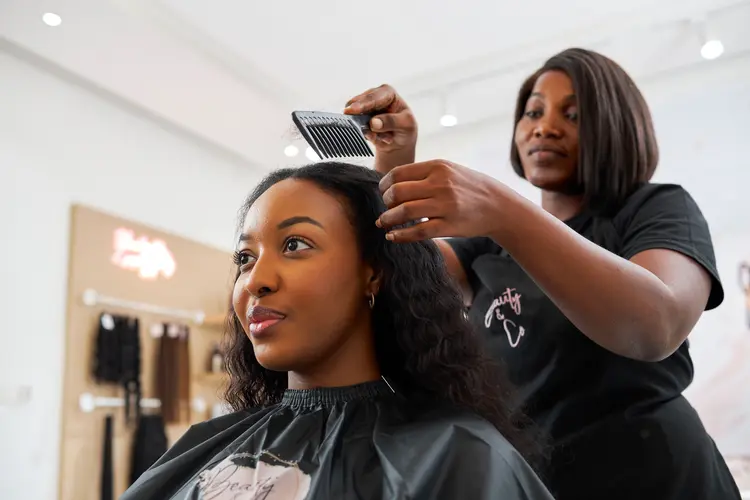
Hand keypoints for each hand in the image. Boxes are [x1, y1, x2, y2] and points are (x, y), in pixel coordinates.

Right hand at [344, 85, 417, 171]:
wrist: (400, 142)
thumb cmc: (406, 128)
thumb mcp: (406, 124)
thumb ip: (391, 122)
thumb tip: (373, 123)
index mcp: (388, 92)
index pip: (374, 97)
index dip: (363, 103)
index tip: (353, 110)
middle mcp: (374, 97)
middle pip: (359, 103)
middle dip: (358, 114)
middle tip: (349, 120)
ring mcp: (364, 109)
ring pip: (355, 116)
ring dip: (365, 128)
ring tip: (380, 137)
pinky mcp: (359, 120)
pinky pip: (355, 127)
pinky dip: (365, 135)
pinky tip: (377, 138)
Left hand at [376, 160, 505, 241]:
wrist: (498, 206)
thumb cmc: (469, 188)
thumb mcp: (449, 170)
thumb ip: (424, 174)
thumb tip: (391, 183)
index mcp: (437, 167)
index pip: (398, 173)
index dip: (384, 185)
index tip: (383, 192)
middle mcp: (440, 184)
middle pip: (397, 192)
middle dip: (386, 202)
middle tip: (386, 208)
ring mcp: (445, 205)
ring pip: (404, 212)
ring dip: (387, 219)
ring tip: (383, 223)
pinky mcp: (449, 226)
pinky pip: (418, 232)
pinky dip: (400, 235)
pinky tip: (393, 236)